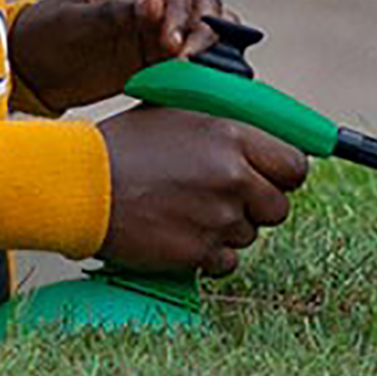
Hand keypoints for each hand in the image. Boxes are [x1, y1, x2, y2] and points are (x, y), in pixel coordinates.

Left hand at [9, 0, 229, 113]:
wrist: (32, 72)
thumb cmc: (44, 37)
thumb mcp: (73, 24)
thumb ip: (114, 14)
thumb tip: (157, 3)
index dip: (181, 7)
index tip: (172, 42)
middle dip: (200, 26)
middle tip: (183, 58)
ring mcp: (159, 21)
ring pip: (206, 22)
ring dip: (208, 43)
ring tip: (190, 68)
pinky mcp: (161, 50)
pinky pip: (198, 49)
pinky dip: (206, 59)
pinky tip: (198, 75)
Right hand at [95, 106, 306, 274]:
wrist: (82, 187)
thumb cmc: (124, 146)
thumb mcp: (175, 113)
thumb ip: (220, 123)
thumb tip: (252, 126)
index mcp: (232, 137)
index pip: (294, 166)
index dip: (283, 175)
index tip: (270, 178)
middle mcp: (233, 178)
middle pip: (279, 207)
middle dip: (257, 205)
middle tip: (227, 198)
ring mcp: (218, 219)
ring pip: (250, 235)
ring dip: (229, 229)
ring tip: (190, 212)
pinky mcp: (199, 253)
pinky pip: (226, 262)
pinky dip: (209, 254)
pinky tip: (182, 234)